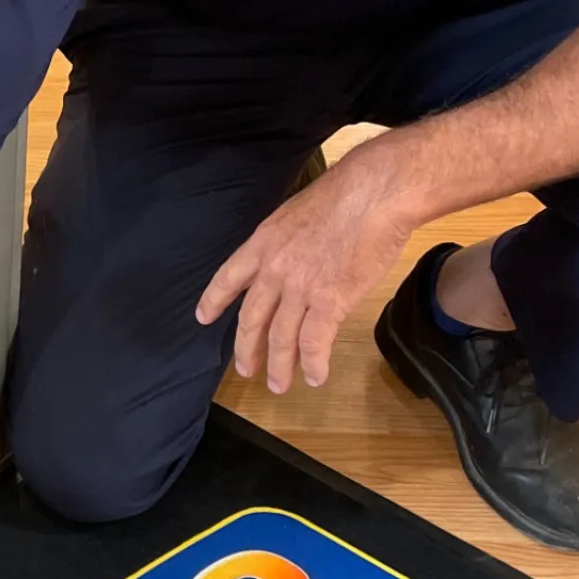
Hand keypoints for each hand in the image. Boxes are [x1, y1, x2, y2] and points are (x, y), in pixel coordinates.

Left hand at [196, 148, 418, 391]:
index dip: (214, 300)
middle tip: (246, 369)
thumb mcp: (296, 213)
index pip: (228, 278)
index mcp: (263, 244)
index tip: (203, 318)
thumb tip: (293, 258)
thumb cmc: (346, 195)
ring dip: (279, 366)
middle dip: (247, 349)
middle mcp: (274, 270)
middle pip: (251, 318)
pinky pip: (314, 342)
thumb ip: (287, 242)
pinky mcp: (329, 301)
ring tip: (278, 385)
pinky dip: (313, 364)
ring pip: (281, 338)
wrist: (374, 193)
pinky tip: (315, 376)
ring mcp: (299, 288)